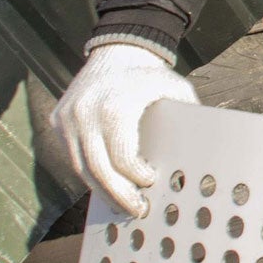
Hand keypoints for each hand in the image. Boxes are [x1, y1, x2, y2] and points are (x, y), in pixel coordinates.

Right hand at [52, 42, 200, 216]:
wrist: (116, 51)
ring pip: (81, 167)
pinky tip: (106, 184)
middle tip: (136, 211)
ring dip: (101, 189)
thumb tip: (204, 153)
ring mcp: (67, 118)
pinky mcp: (58, 120)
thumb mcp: (175, 89)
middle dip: (118, 195)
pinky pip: (72, 155)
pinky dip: (89, 173)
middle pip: (98, 169)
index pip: (122, 157)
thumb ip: (186, 118)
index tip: (150, 184)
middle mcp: (84, 113)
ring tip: (121, 204)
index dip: (136, 177)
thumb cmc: (150, 75)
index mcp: (114, 106)